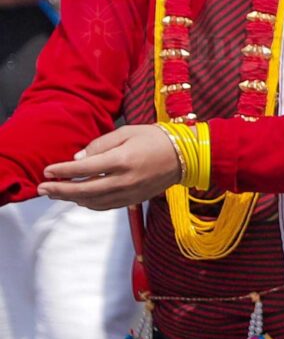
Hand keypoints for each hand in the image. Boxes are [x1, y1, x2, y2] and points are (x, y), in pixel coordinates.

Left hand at [37, 125, 182, 208]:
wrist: (186, 156)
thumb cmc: (156, 138)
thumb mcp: (127, 132)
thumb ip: (100, 144)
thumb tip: (77, 158)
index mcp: (122, 160)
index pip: (84, 168)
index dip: (63, 171)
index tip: (47, 171)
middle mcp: (124, 180)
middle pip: (84, 190)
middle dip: (60, 190)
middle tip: (42, 189)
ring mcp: (129, 193)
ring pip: (93, 202)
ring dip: (71, 199)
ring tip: (56, 194)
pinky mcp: (134, 200)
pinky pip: (105, 206)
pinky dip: (89, 204)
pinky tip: (79, 198)